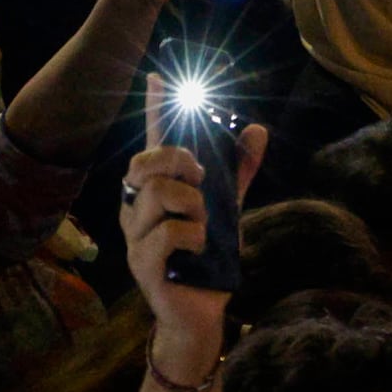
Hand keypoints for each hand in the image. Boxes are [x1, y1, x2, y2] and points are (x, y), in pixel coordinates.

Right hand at [118, 118, 267, 344]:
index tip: (158, 77)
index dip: (154, 110)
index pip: (151, 143)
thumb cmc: (206, 259)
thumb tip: (257, 129)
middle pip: (145, 162)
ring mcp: (134, 237)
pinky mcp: (141, 264)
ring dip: (192, 202)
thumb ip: (238, 172)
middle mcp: (136, 209)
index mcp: (154, 191)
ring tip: (203, 222)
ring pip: (156, 193)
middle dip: (179, 160)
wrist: (200, 314)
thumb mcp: (227, 209)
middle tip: (202, 178)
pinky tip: (199, 247)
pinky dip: (193, 234)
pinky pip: (166, 232)